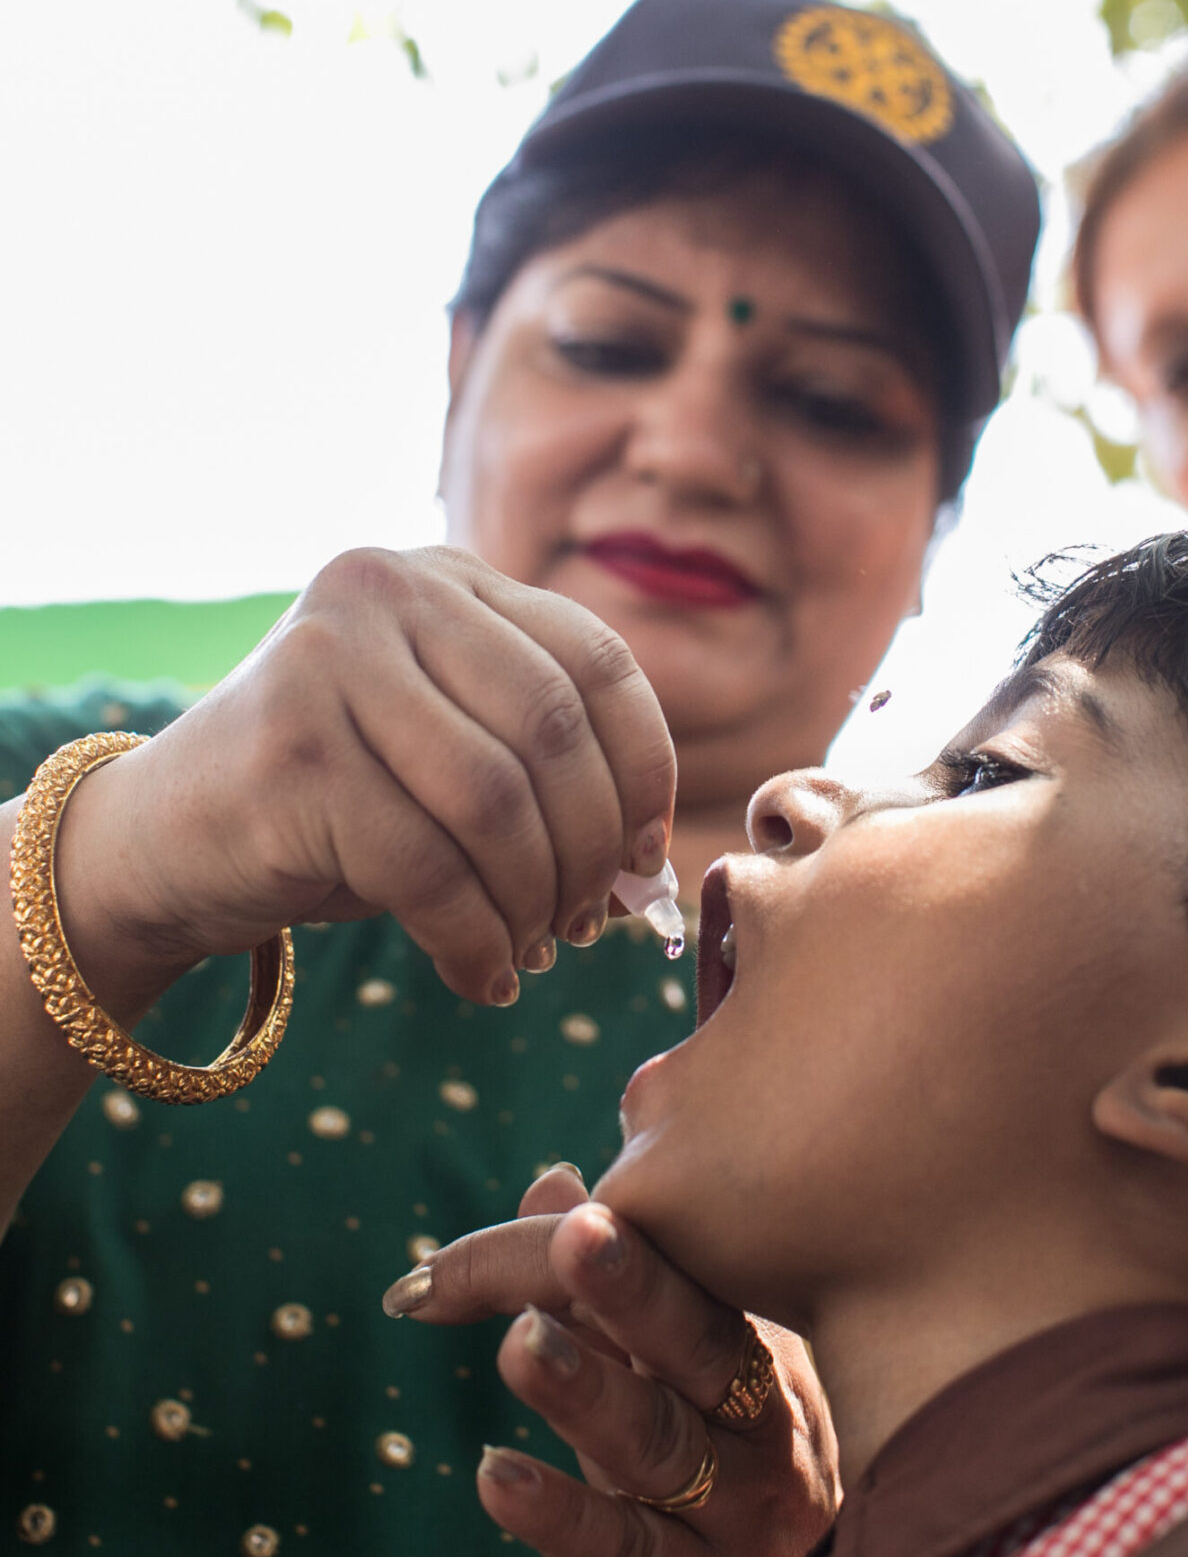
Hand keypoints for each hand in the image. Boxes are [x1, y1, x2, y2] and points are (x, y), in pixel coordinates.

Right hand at [54, 547, 675, 1008]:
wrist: (168, 840)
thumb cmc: (339, 808)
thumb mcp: (451, 757)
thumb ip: (545, 771)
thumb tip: (652, 864)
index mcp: (447, 577)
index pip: (597, 661)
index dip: (644, 770)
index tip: (647, 857)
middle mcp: (387, 591)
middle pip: (555, 730)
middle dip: (589, 849)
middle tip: (586, 925)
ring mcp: (328, 660)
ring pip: (496, 803)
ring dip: (532, 902)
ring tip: (533, 952)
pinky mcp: (291, 752)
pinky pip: (429, 868)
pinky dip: (474, 941)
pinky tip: (482, 978)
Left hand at [385, 1166, 839, 1556]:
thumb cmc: (738, 1474)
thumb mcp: (686, 1379)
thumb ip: (617, 1290)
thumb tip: (551, 1181)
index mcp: (759, 1345)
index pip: (688, 1275)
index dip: (610, 1242)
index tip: (548, 1209)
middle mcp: (762, 1419)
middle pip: (696, 1341)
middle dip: (636, 1286)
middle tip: (579, 1231)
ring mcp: (738, 1511)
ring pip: (661, 1442)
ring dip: (589, 1391)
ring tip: (521, 1345)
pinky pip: (626, 1550)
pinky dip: (562, 1515)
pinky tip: (497, 1479)